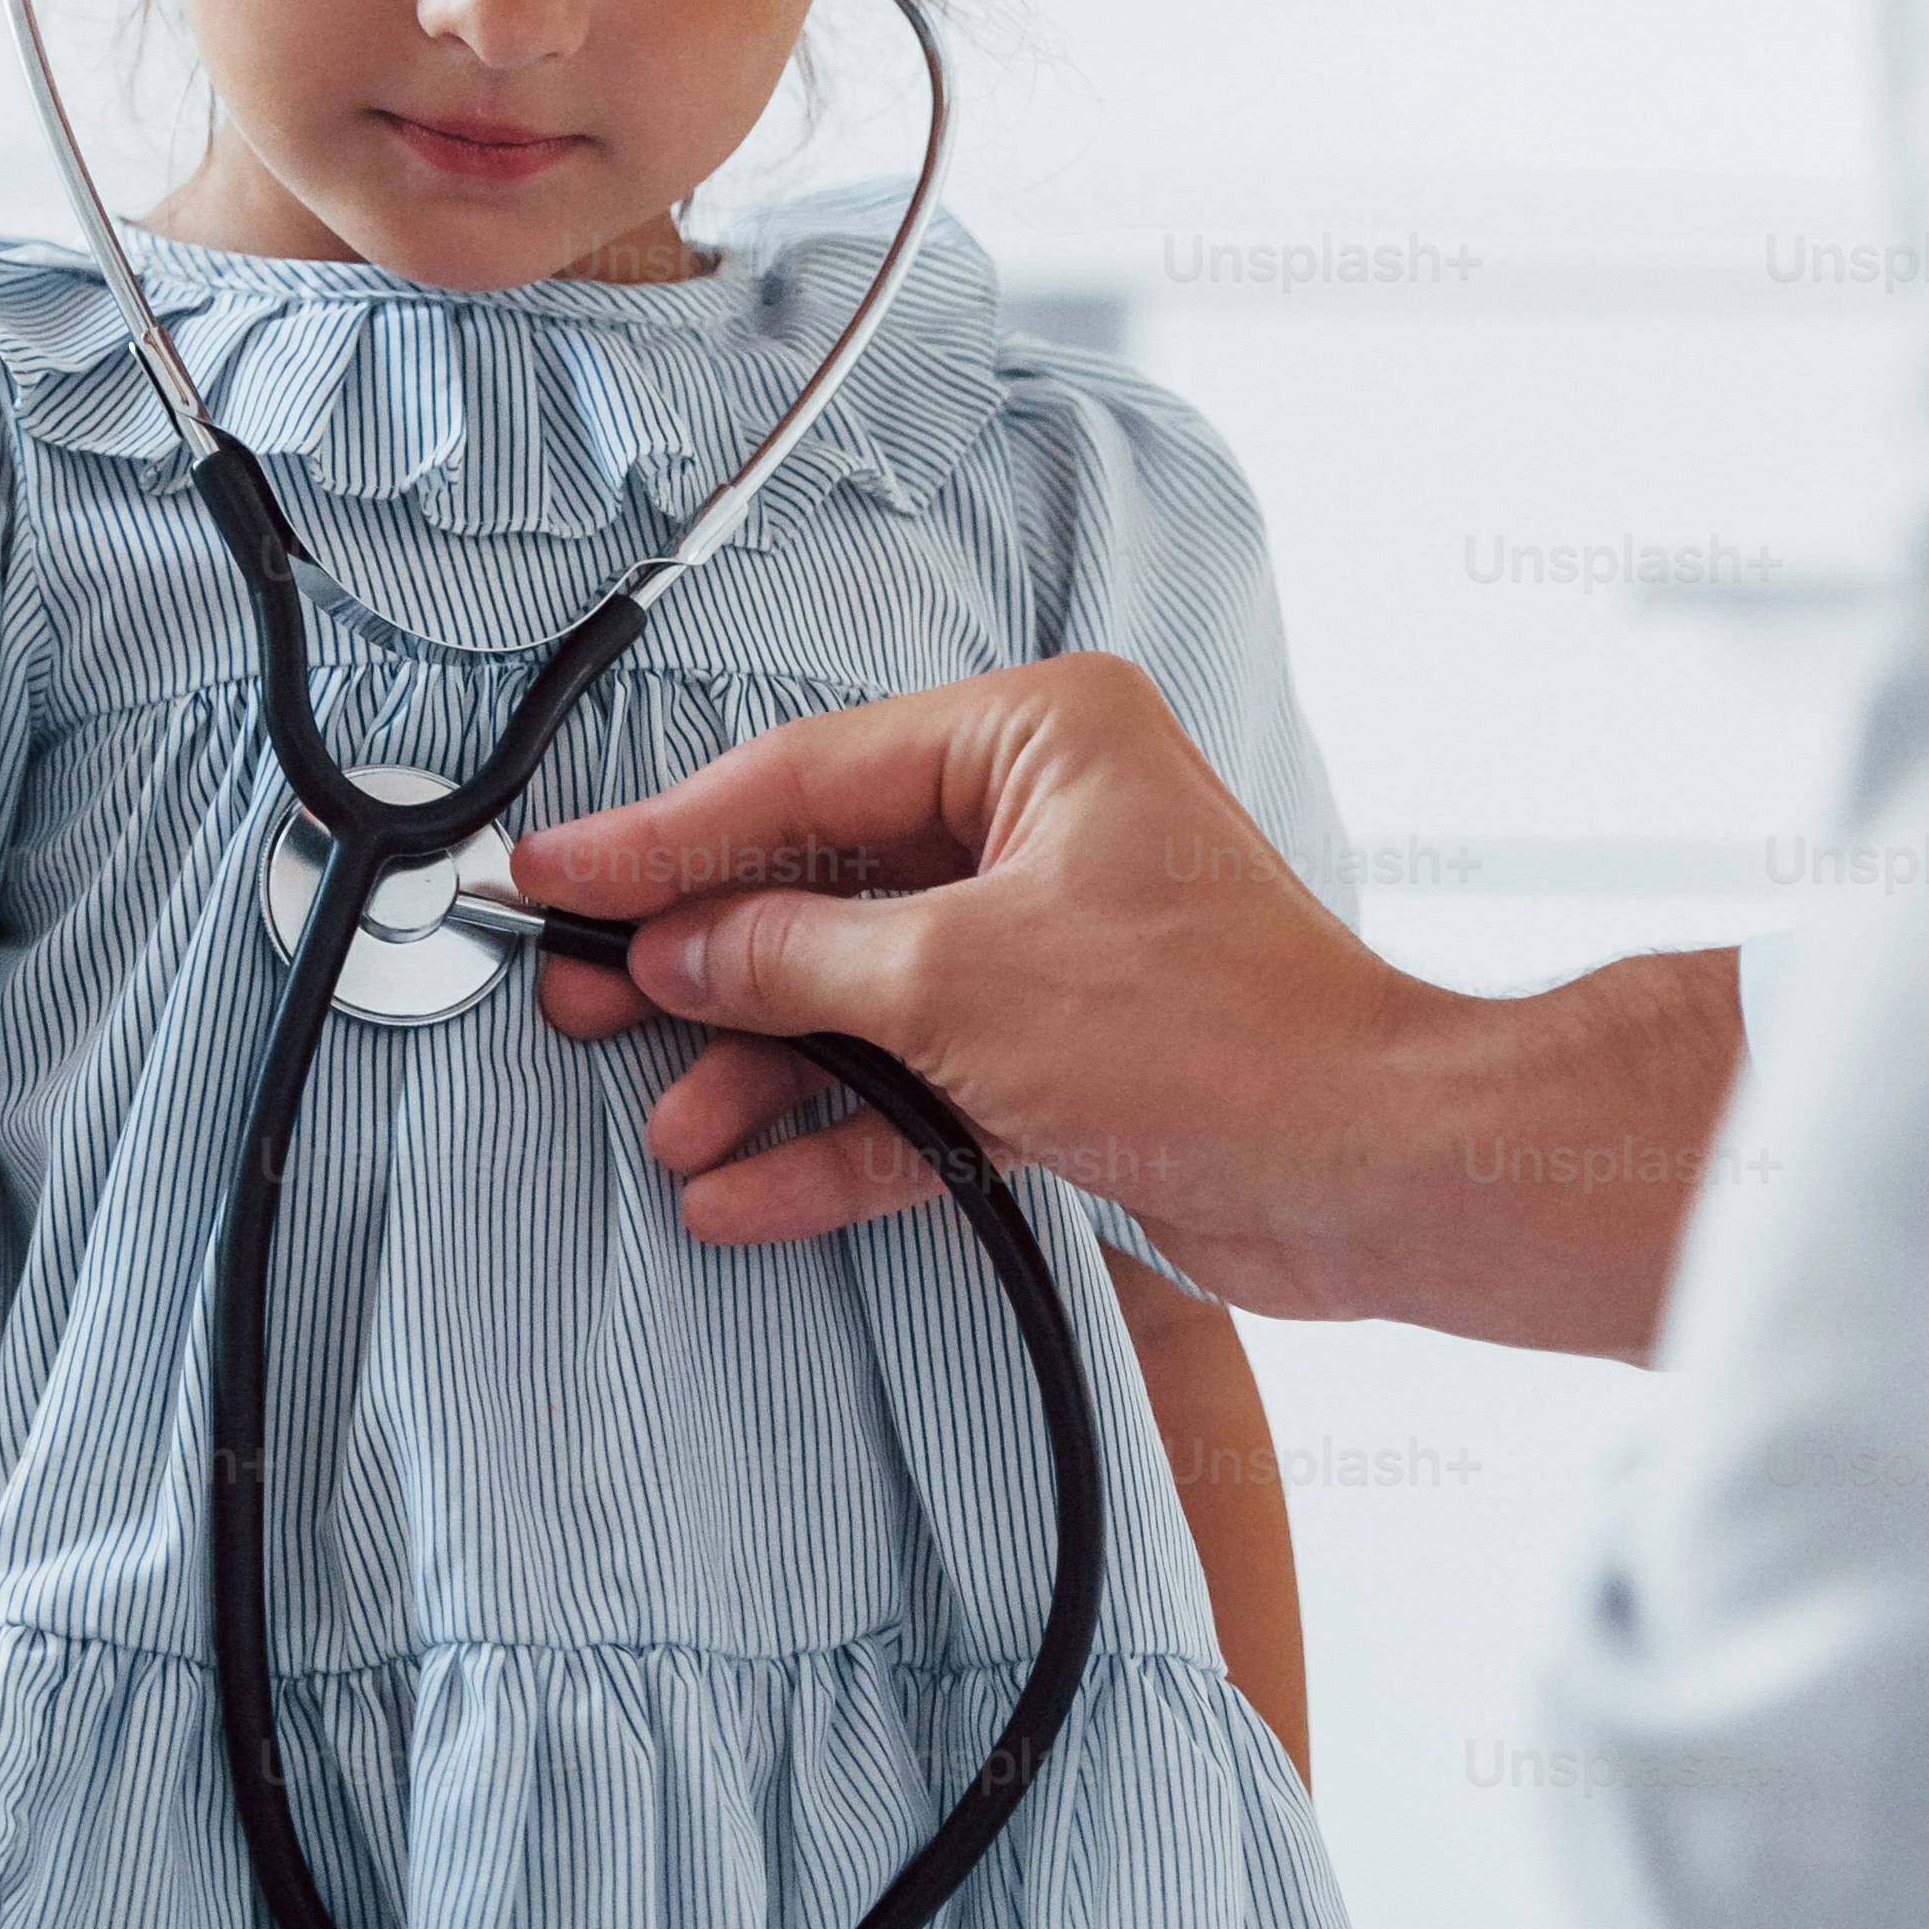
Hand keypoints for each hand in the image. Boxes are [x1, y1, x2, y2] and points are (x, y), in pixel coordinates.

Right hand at [516, 654, 1412, 1313]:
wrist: (1372, 1174)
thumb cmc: (1224, 1039)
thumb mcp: (961, 984)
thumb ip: (800, 961)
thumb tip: (684, 950)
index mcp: (1038, 738)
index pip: (807, 774)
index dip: (667, 835)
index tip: (556, 873)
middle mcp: (1050, 819)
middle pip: (827, 882)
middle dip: (708, 963)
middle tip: (579, 997)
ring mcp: (1062, 938)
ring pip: (868, 992)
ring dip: (767, 1069)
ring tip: (670, 1126)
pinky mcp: (1075, 1049)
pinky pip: (925, 1080)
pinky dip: (844, 1134)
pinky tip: (750, 1190)